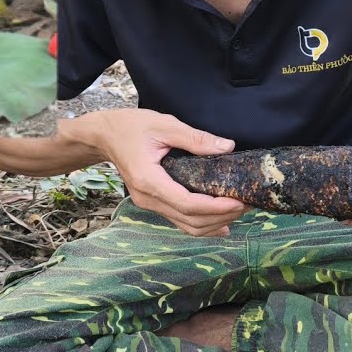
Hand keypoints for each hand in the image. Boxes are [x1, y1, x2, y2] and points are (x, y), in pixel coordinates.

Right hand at [92, 109, 245, 236]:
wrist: (104, 136)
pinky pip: (180, 220)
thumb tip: (227, 147)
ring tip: (238, 211)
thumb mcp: (164, 125)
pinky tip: (221, 223)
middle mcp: (148, 199)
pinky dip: (202, 224)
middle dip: (221, 217)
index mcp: (149, 180)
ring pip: (186, 226)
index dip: (215, 207)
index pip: (187, 204)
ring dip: (214, 223)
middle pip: (189, 221)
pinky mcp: (153, 203)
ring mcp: (149, 204)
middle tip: (246, 204)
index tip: (238, 201)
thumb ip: (195, 138)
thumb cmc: (131, 127)